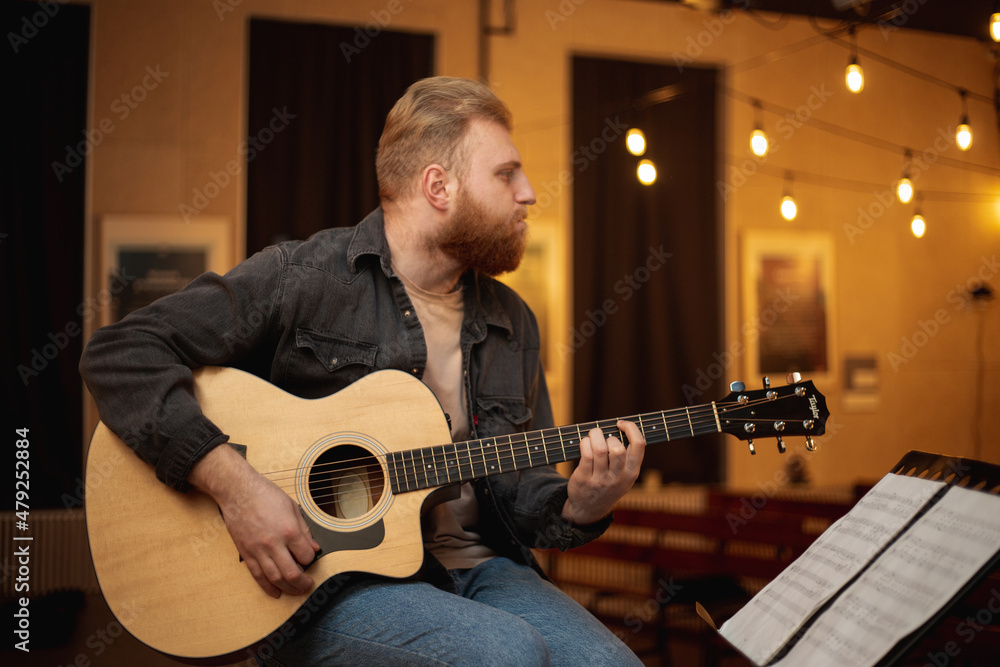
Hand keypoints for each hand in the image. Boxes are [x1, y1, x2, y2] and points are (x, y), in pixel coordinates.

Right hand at [190, 445, 319, 597]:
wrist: (238, 491)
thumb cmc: (265, 495)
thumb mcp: (292, 507)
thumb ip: (304, 530)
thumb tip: (313, 547)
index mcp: (289, 530)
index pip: (306, 556)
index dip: (311, 559)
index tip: (310, 557)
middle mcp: (274, 543)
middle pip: (292, 573)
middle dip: (303, 583)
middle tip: (308, 584)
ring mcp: (258, 550)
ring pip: (275, 578)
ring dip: (288, 588)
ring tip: (296, 590)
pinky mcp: (246, 553)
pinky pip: (257, 576)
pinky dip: (267, 587)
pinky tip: (275, 592)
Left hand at [562, 420, 644, 524]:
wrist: (590, 508)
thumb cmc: (608, 483)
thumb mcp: (624, 476)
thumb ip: (626, 457)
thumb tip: (620, 427)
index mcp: (632, 473)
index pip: (639, 445)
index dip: (631, 428)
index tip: (620, 424)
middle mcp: (618, 477)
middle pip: (618, 449)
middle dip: (609, 436)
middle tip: (603, 437)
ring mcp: (601, 480)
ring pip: (600, 449)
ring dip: (595, 436)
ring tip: (592, 436)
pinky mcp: (585, 479)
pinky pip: (586, 455)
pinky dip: (585, 443)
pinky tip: (585, 443)